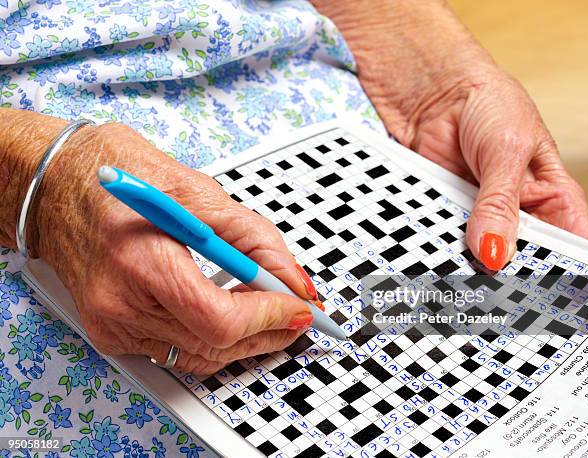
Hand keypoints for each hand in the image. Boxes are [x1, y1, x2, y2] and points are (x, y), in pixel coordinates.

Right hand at [30, 120, 318, 374]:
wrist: (57, 187)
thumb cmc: (118, 176)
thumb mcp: (197, 190)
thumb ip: (253, 238)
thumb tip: (292, 279)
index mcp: (139, 258)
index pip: (219, 317)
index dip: (269, 317)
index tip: (300, 307)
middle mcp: (119, 301)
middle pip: (214, 343)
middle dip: (268, 332)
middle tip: (298, 315)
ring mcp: (112, 322)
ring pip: (199, 355)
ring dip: (245, 341)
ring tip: (273, 318)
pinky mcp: (110, 331)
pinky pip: (175, 352)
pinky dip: (212, 341)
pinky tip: (232, 321)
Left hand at [313, 0, 587, 270]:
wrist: (434, 91)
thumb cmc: (488, 104)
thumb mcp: (507, 150)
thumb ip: (500, 203)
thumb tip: (495, 252)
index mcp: (550, 196)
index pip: (572, 244)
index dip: (572, 273)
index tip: (561, 300)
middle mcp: (515, 212)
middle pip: (522, 259)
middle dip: (513, 276)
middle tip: (502, 296)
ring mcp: (477, 216)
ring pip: (479, 255)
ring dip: (472, 266)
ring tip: (467, 284)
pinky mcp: (443, 213)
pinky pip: (442, 238)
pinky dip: (439, 249)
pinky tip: (436, 261)